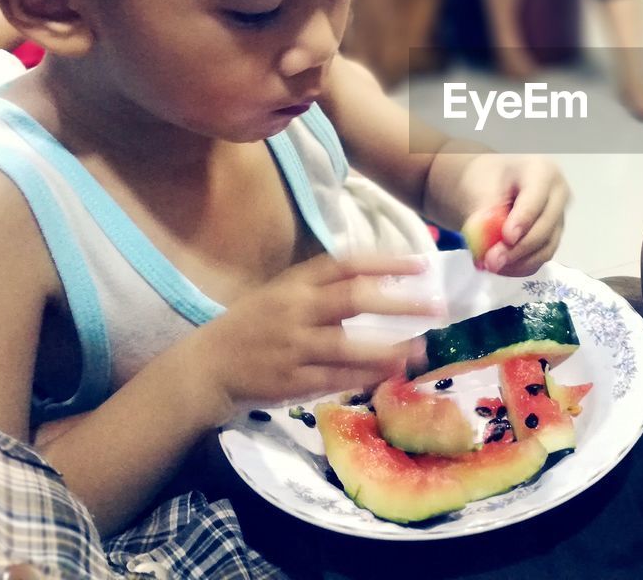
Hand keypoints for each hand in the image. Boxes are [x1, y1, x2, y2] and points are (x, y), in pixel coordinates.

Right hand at [189, 253, 434, 420]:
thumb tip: (376, 282)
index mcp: (295, 284)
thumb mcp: (281, 293)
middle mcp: (296, 311)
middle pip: (354, 300)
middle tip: (436, 306)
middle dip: (399, 303)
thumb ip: (321, 288)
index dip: (385, 262)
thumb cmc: (252, 326)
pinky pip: (336, 379)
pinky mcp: (291, 382)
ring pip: (348, 347)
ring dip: (389, 349)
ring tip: (421, 349)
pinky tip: (390, 374)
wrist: (206, 367)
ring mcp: (293, 348)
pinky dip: (365, 377)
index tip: (421, 264)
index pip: (346, 264)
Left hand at [455, 153, 569, 275]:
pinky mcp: (551, 239)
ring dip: (518, 263)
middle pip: (545, 228)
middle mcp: (558, 196)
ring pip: (545, 249)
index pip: (536, 199)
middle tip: (491, 261)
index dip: (523, 220)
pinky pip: (540, 259)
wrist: (488, 186)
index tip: (507, 237)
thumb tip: (488, 243)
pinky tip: (499, 267)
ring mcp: (557, 219)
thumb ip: (484, 214)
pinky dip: (519, 267)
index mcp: (543, 172)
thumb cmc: (486, 179)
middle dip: (518, 249)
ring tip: (489, 265)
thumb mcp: (480, 188)